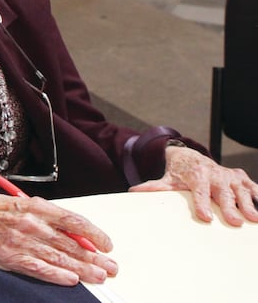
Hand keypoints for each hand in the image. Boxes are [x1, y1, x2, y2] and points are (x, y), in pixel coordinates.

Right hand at [0, 191, 116, 285]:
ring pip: (58, 258)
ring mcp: (20, 241)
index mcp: (36, 206)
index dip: (94, 233)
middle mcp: (30, 223)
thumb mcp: (24, 204)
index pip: (73, 220)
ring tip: (99, 276)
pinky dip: (56, 275)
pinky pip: (38, 268)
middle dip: (94, 257)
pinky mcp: (10, 256)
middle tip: (111, 267)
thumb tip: (78, 236)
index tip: (107, 244)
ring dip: (82, 269)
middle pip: (69, 243)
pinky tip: (70, 279)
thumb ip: (49, 218)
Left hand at [130, 146, 257, 225]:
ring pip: (240, 189)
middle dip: (229, 206)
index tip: (206, 217)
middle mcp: (214, 173)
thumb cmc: (180, 173)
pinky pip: (252, 186)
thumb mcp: (167, 178)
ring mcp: (229, 175)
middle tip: (235, 221)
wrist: (191, 157)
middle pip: (222, 192)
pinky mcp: (240, 177)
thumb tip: (133, 191)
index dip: (202, 203)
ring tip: (253, 218)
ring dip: (247, 203)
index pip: (199, 191)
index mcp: (196, 174)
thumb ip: (153, 186)